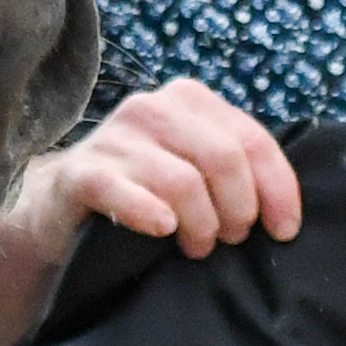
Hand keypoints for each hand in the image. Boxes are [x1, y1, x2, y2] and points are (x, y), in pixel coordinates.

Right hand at [32, 76, 300, 256]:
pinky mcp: (81, 173)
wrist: (60, 206)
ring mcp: (113, 138)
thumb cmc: (144, 190)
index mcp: (188, 99)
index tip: (284, 231)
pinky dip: (147, 213)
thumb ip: (235, 169)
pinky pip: (121, 191)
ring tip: (198, 247)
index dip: (277, 189)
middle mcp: (152, 108)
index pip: (252, 140)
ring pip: (182, 181)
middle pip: (223, 159)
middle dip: (239, 210)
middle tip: (231, 240)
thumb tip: (285, 212)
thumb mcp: (193, 166)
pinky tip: (162, 230)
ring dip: (201, 225)